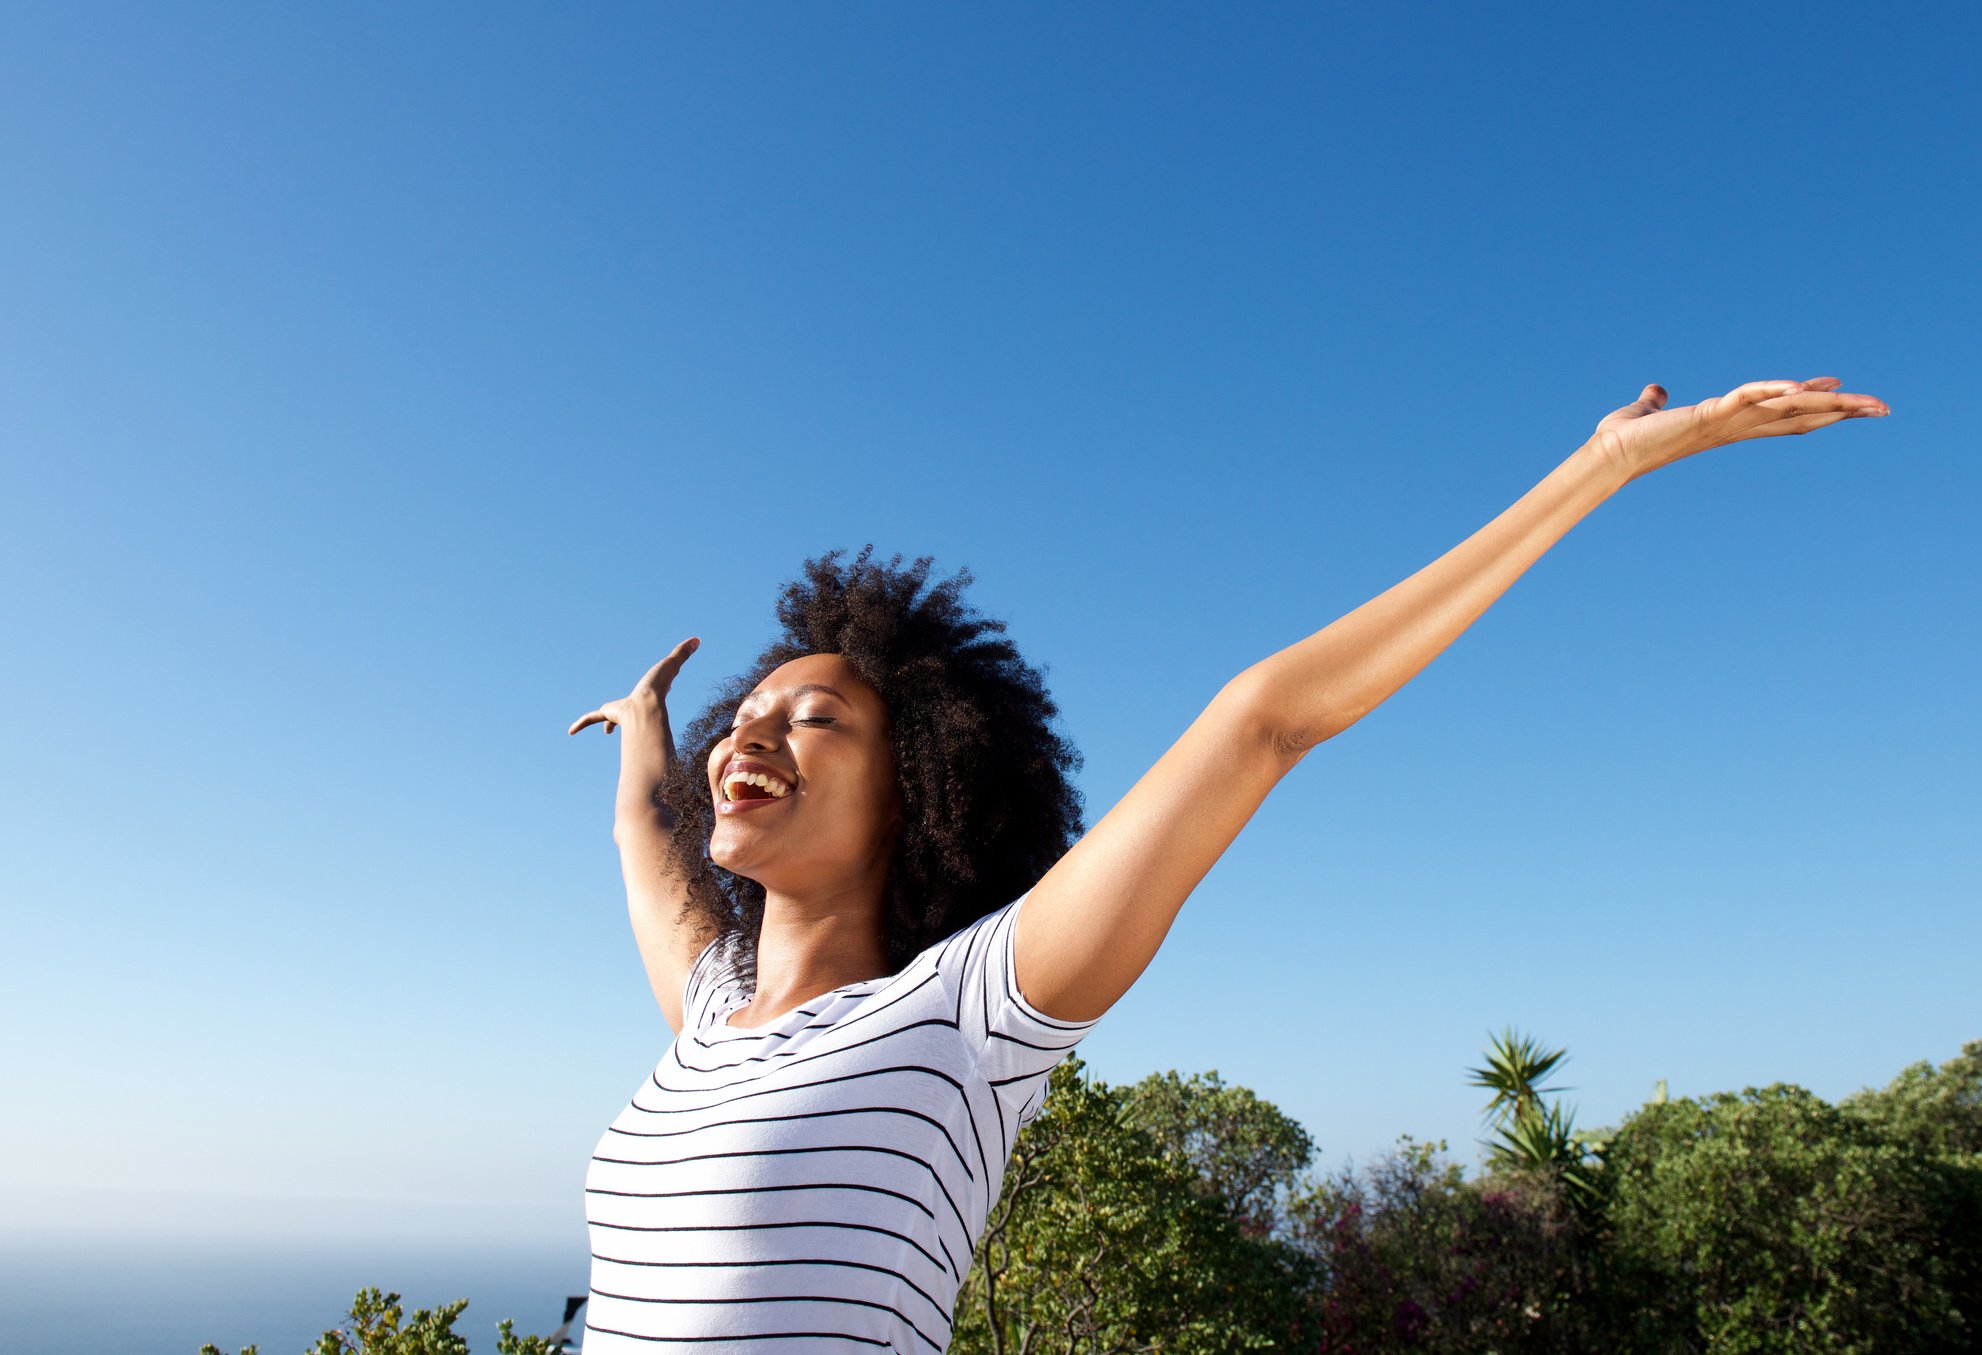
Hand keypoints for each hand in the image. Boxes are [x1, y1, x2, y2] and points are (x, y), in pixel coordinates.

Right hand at [569, 636, 700, 735]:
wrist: (645, 709)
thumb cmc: (659, 688)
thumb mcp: (671, 665)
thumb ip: (682, 653)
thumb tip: (698, 639)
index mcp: (645, 695)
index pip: (647, 693)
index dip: (650, 691)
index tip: (655, 693)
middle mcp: (632, 705)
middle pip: (627, 709)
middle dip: (627, 713)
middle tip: (623, 718)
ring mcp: (619, 711)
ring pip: (607, 717)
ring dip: (606, 722)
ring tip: (607, 730)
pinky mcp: (607, 714)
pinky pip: (591, 718)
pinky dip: (581, 724)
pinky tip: (571, 731)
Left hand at [1588, 376, 1889, 485]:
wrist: (1605, 454)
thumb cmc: (1625, 437)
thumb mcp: (1648, 411)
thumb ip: (1657, 401)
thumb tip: (1656, 390)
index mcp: (1728, 424)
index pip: (1782, 416)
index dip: (1815, 407)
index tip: (1845, 395)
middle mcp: (1734, 426)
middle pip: (1800, 418)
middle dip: (1842, 412)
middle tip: (1884, 407)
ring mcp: (1725, 422)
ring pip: (1787, 410)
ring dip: (1827, 403)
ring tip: (1866, 401)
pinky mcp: (1708, 415)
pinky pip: (1747, 399)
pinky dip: (1771, 390)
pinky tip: (1797, 387)